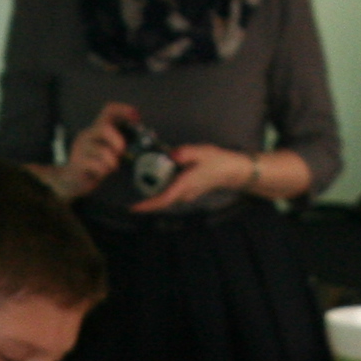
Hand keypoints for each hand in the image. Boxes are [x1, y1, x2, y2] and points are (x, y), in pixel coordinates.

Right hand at [61, 104, 135, 197]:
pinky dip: (103, 170)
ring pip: (102, 151)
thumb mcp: (108, 151)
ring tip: (111, 168)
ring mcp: (80, 148)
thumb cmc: (94, 165)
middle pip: (104, 127)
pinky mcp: (77, 163)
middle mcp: (88, 134)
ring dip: (112, 161)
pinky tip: (101, 174)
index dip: (124, 110)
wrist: (70, 181)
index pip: (108, 110)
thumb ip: (122, 143)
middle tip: (121, 152)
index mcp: (97, 128)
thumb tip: (148, 139)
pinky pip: (96, 165)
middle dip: (117, 140)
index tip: (137, 117)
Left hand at [132, 144, 255, 214]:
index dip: (147, 205)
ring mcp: (186, 194)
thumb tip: (172, 154)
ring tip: (138, 183)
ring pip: (164, 197)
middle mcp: (184, 194)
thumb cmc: (217, 162)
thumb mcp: (202, 152)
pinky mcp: (187, 191)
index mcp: (185, 185)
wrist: (231, 171)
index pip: (163, 199)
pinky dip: (160, 189)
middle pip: (160, 200)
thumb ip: (186, 153)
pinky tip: (153, 178)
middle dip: (144, 199)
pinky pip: (170, 193)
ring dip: (152, 194)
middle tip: (128, 194)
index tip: (133, 208)